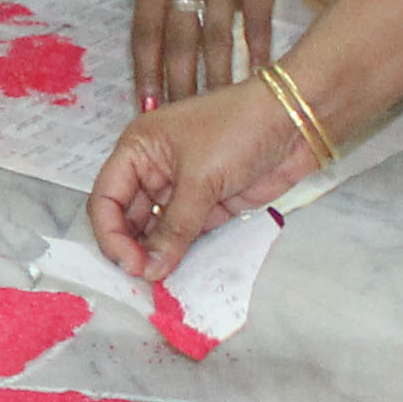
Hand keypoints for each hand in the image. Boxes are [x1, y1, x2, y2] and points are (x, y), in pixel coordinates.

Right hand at [85, 80, 321, 280]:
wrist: (296, 122)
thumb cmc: (239, 129)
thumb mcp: (200, 177)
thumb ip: (175, 228)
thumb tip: (151, 269)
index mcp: (137, 149)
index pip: (106, 197)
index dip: (110, 233)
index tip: (128, 263)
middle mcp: (152, 169)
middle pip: (127, 217)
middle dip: (131, 247)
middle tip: (144, 278)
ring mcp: (181, 189)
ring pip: (156, 230)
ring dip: (156, 253)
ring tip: (160, 279)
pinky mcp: (209, 205)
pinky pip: (185, 235)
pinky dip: (181, 253)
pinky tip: (180, 270)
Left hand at [127, 0, 294, 107]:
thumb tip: (154, 37)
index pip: (143, 35)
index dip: (145, 74)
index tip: (146, 107)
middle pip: (178, 46)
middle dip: (178, 89)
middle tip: (181, 124)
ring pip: (216, 42)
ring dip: (216, 80)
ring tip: (217, 112)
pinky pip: (255, 24)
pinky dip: (256, 53)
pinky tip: (257, 78)